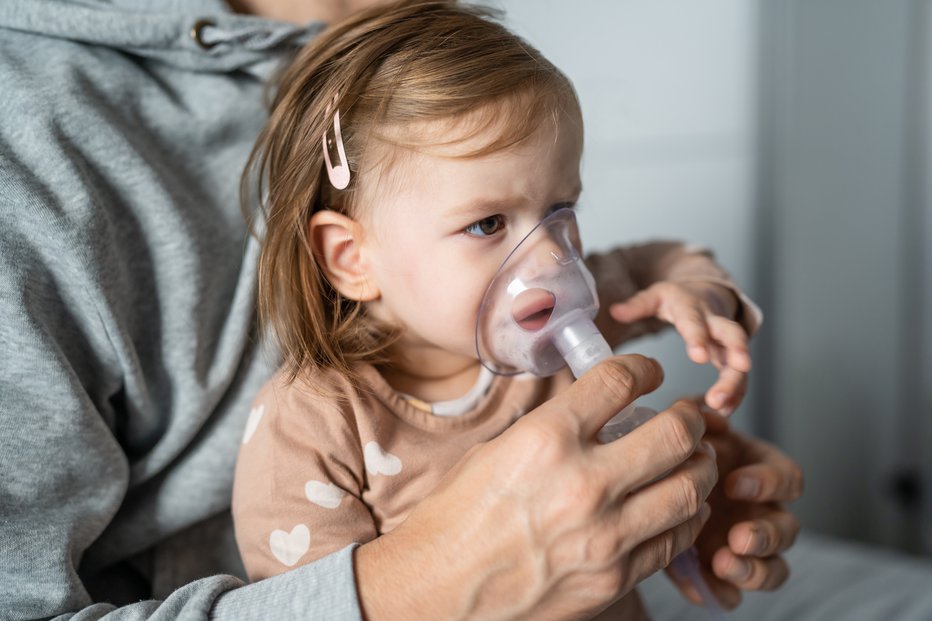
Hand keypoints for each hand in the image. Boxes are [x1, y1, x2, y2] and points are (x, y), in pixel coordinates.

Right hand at [355, 356, 718, 620]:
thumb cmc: (455, 521)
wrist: (439, 593)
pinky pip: (675, 540)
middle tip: (687, 416)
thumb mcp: (494, 453)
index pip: (619, 382)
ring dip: (699, 467)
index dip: (643, 367)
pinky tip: (679, 506)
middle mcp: (583, 483)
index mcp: (545, 440)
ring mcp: (604, 536)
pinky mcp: (614, 578)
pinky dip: (686, 516)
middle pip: (674, 433)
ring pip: (689, 488)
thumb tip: (592, 412)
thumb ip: (550, 430)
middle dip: (690, 417)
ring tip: (692, 460)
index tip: (649, 372)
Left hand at [610, 282, 750, 415]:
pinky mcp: (732, 357)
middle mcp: (715, 322)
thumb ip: (638, 305)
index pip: (696, 321)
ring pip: (739, 361)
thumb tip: (615, 311)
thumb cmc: (678, 300)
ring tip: (721, 406)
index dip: (698, 337)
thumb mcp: (657, 296)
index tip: (698, 357)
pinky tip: (724, 412)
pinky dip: (734, 394)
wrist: (707, 295)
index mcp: (692, 308)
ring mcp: (727, 341)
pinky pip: (739, 377)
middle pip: (732, 337)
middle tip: (735, 374)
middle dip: (736, 355)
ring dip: (735, 383)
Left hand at [667, 406, 802, 609]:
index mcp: (757, 471)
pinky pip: (734, 593)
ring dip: (753, 569)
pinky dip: (720, 592)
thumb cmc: (672, 451)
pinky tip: (699, 586)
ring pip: (774, 568)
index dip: (768, 482)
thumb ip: (699, 417)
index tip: (733, 483)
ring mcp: (744, 545)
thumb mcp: (684, 430)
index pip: (788, 478)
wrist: (638, 487)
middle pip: (788, 529)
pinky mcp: (722, 572)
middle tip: (738, 536)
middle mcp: (760, 510)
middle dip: (766, 535)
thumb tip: (707, 409)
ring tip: (723, 563)